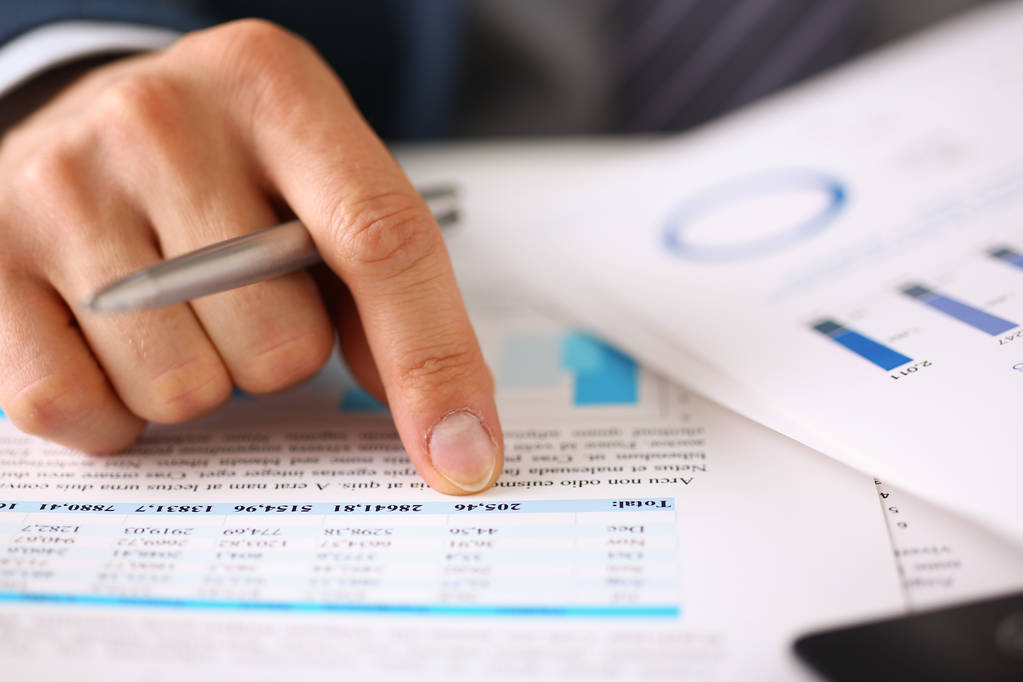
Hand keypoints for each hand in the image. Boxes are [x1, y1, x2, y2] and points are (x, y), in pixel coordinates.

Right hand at [0, 20, 501, 493]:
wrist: (91, 123)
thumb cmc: (233, 171)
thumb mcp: (324, 188)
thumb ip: (389, 295)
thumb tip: (448, 436)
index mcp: (276, 89)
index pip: (381, 241)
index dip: (434, 365)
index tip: (466, 461)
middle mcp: (162, 120)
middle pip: (281, 345)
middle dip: (280, 354)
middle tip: (241, 296)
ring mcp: (60, 185)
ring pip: (185, 390)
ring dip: (201, 378)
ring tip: (175, 307)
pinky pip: (77, 409)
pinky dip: (115, 406)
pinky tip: (112, 341)